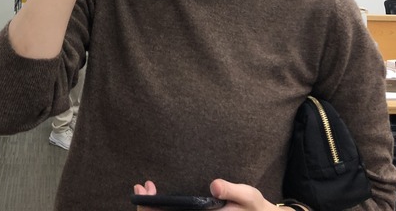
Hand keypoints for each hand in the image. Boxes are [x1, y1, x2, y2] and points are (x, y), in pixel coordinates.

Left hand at [133, 179, 281, 210]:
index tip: (146, 193)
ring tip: (145, 188)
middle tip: (141, 187)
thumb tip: (214, 186)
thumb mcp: (247, 196)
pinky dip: (162, 210)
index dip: (152, 210)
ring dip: (152, 209)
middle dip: (146, 208)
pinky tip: (157, 198)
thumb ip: (231, 190)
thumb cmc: (255, 207)